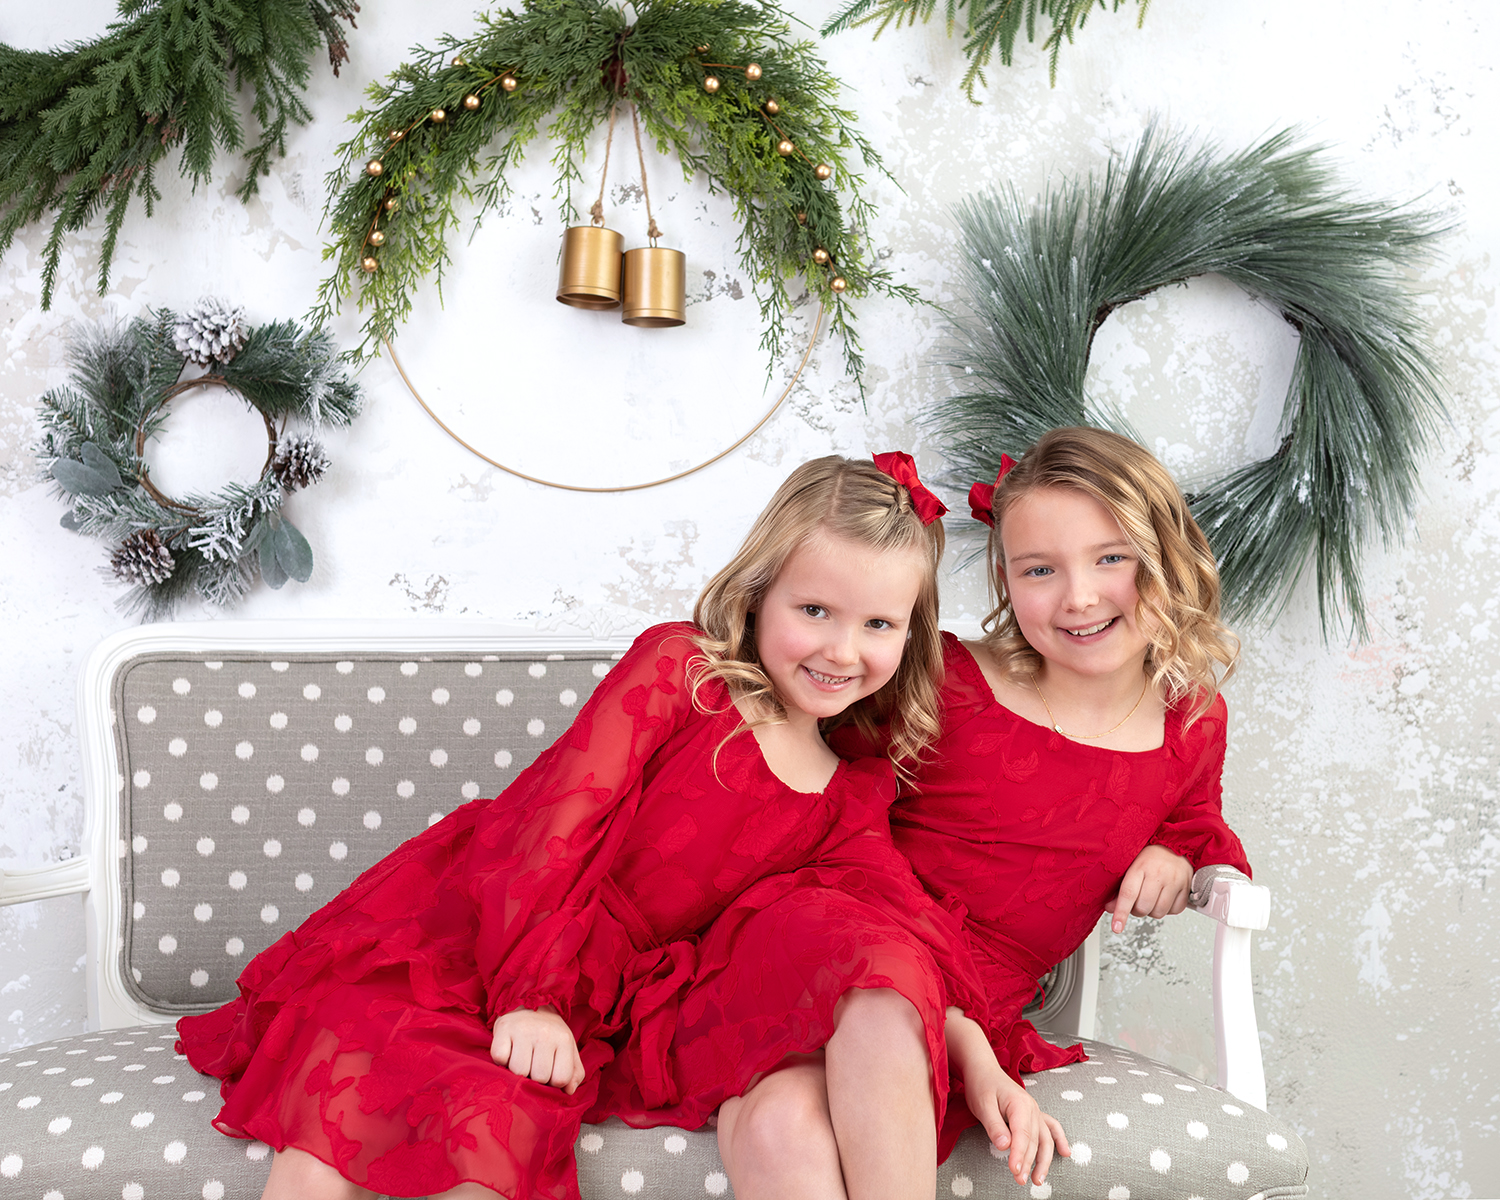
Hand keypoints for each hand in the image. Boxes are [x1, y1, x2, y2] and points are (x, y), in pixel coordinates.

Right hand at [490, 1006, 585, 1093]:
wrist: (529, 1003)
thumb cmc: (549, 1034)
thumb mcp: (568, 1050)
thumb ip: (574, 1073)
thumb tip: (569, 1091)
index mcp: (564, 1040)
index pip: (560, 1079)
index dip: (553, 1083)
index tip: (549, 1072)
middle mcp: (545, 1033)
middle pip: (539, 1077)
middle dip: (535, 1077)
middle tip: (533, 1063)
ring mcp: (523, 1030)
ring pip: (518, 1071)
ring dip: (517, 1071)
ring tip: (522, 1057)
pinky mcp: (503, 1029)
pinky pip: (500, 1059)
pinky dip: (502, 1060)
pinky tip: (509, 1051)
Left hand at [963, 1058, 1069, 1186]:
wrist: (983, 1069)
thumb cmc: (981, 1085)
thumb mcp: (982, 1104)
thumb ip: (994, 1126)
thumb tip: (1004, 1146)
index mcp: (1020, 1104)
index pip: (1022, 1134)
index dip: (1020, 1154)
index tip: (1015, 1170)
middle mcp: (1032, 1108)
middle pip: (1034, 1140)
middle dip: (1029, 1162)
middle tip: (1020, 1181)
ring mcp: (1035, 1111)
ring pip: (1045, 1139)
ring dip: (1043, 1160)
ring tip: (1038, 1180)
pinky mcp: (1034, 1114)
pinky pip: (1052, 1127)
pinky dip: (1059, 1140)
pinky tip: (1065, 1153)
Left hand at [1106, 845, 1192, 932]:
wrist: (1174, 844)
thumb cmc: (1150, 856)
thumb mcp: (1130, 866)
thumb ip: (1120, 888)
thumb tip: (1110, 908)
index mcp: (1141, 866)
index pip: (1128, 894)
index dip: (1121, 913)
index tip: (1117, 927)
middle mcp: (1159, 874)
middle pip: (1143, 907)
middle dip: (1136, 910)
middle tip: (1136, 901)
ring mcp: (1175, 881)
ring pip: (1159, 912)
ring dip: (1152, 911)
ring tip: (1151, 898)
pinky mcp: (1187, 887)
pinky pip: (1175, 911)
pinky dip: (1167, 909)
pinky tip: (1164, 897)